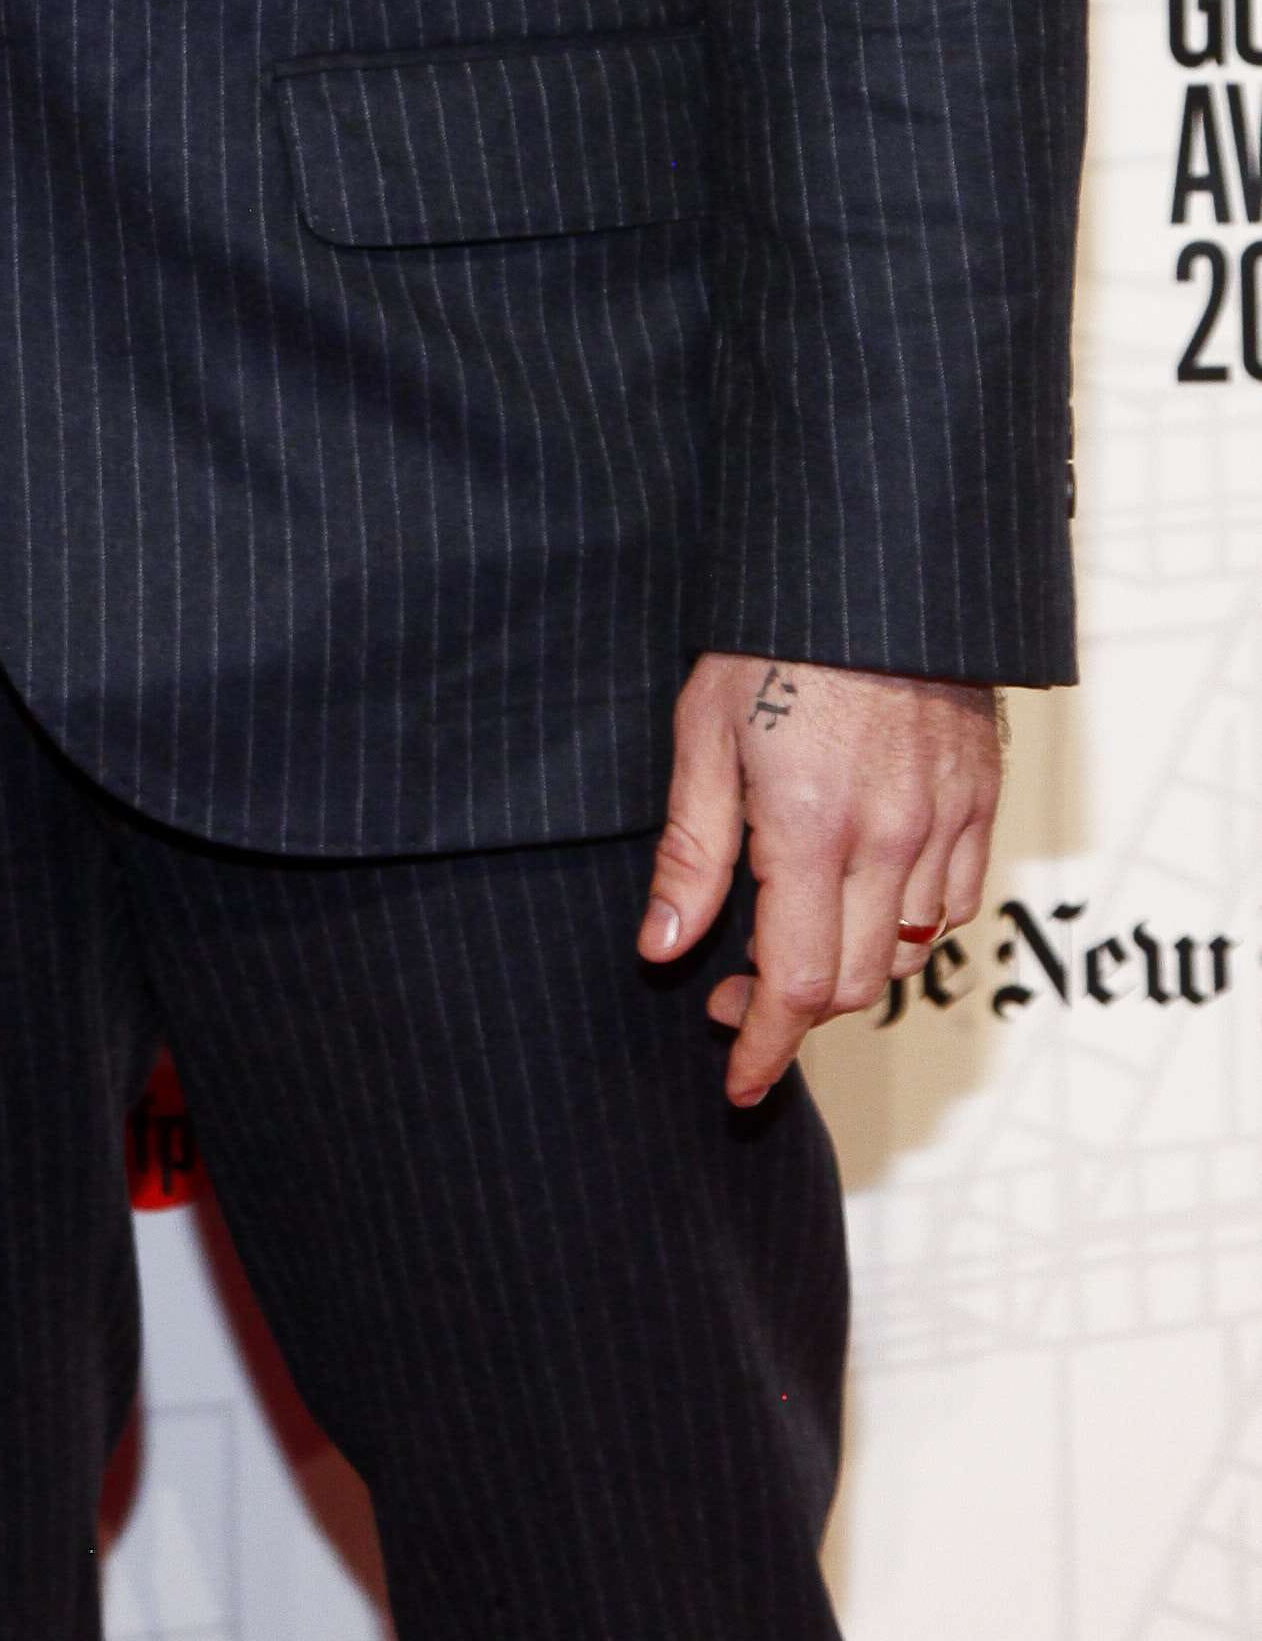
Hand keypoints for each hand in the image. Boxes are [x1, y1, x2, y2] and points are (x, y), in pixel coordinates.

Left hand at [642, 651, 1004, 1105]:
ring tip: (785, 937)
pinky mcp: (981, 801)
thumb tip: (664, 950)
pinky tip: (860, 897)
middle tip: (731, 993)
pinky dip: (907, 924)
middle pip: (851, 982)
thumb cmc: (772, 633)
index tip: (738, 1082)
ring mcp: (946, 823)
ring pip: (905, 950)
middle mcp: (892, 840)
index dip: (765, 1047)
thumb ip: (690, 849)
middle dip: (790, 1012)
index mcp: (813, 827)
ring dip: (846, 969)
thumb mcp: (703, 729)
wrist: (876, 563)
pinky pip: (955, 901)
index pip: (796, 983)